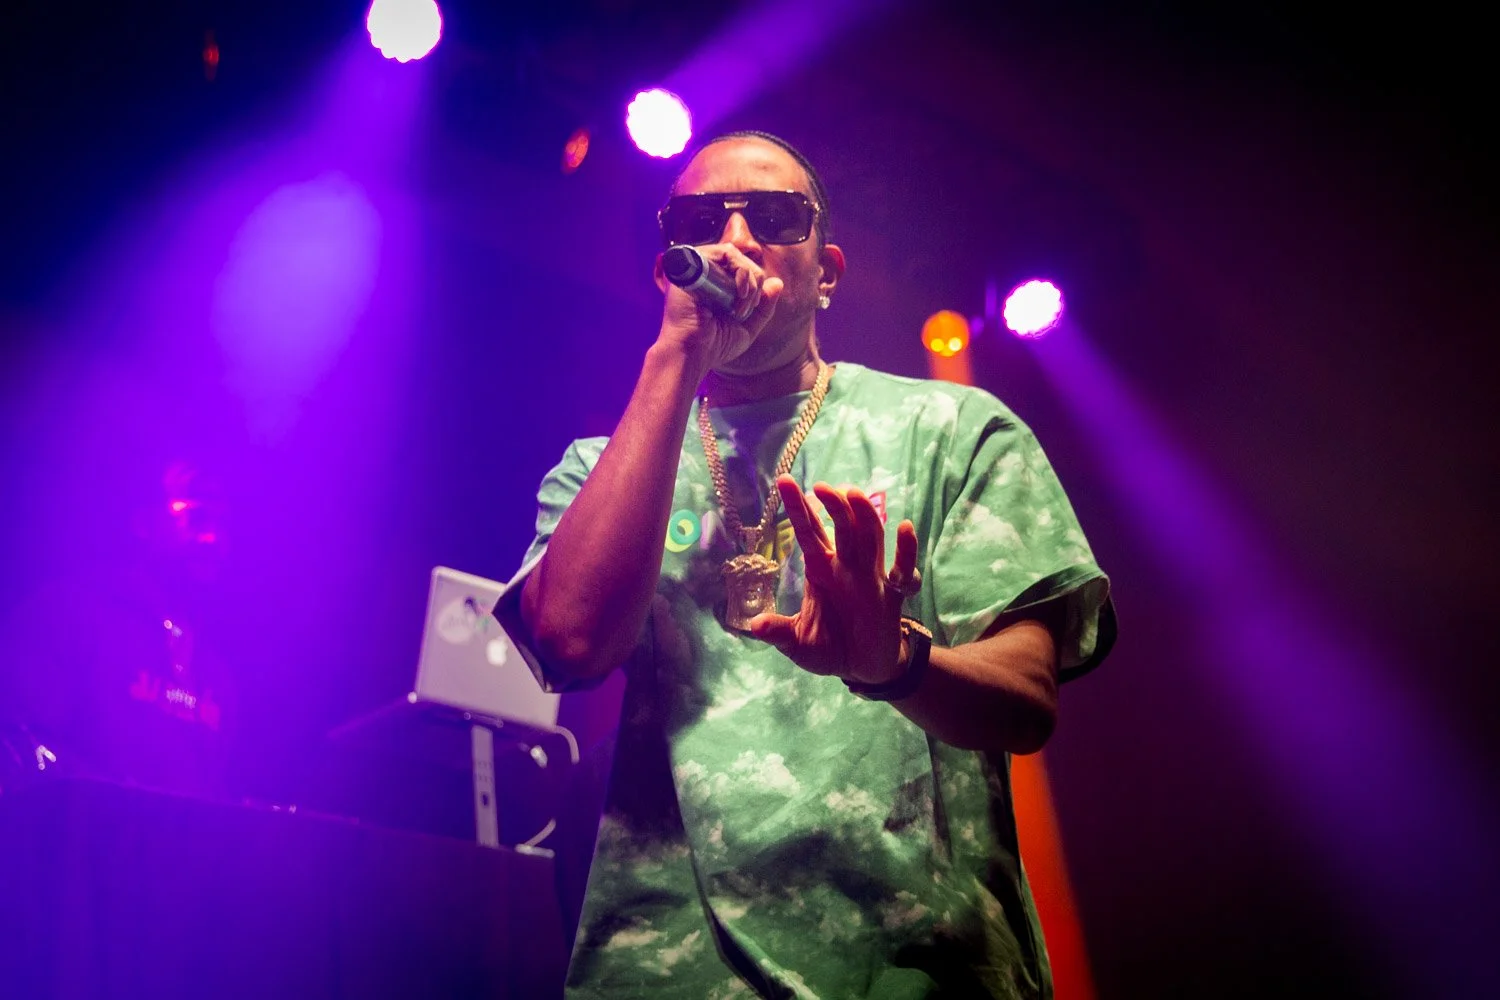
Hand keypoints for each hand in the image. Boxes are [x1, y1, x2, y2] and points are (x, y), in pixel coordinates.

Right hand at [655, 243, 784, 370]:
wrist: (691, 353)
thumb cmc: (714, 346)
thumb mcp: (746, 328)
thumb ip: (764, 307)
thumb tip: (778, 282)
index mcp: (712, 285)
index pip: (740, 269)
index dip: (754, 284)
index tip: (752, 308)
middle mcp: (703, 273)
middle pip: (740, 260)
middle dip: (754, 283)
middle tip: (746, 309)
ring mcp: (696, 267)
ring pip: (734, 254)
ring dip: (748, 280)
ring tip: (741, 306)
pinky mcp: (692, 264)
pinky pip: (726, 253)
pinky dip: (741, 270)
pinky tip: (739, 294)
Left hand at [747, 476, 921, 684]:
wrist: (863, 669)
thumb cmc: (829, 649)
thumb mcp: (798, 644)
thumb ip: (780, 633)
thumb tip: (755, 626)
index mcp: (820, 570)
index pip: (807, 532)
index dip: (797, 507)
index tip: (784, 480)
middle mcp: (845, 567)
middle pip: (841, 527)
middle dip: (833, 506)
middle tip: (822, 487)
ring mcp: (870, 577)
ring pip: (869, 538)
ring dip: (864, 516)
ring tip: (854, 495)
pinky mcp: (892, 596)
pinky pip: (902, 570)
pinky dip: (906, 551)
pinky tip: (904, 529)